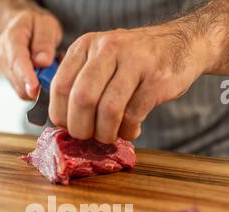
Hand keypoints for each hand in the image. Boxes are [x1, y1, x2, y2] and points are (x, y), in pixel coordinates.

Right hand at [0, 3, 61, 99]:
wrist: (24, 28)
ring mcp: (5, 70)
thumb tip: (42, 62)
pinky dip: (37, 88)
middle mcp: (4, 55)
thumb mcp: (46, 24)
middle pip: (18, 80)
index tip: (35, 87)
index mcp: (12, 37)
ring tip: (48, 68)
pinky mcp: (11, 80)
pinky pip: (25, 93)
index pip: (16, 60)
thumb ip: (45, 42)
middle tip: (54, 69)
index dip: (26, 76)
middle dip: (39, 83)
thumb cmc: (36, 25)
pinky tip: (42, 74)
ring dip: (39, 86)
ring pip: (22, 90)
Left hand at [49, 23, 209, 142]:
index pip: (60, 87)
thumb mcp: (100, 60)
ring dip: (106, 134)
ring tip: (110, 137)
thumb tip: (64, 124)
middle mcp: (107, 49)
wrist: (180, 45)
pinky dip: (128, 132)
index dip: (61, 116)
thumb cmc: (133, 62)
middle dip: (82, 129)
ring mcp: (134, 62)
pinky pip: (133, 116)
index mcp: (86, 46)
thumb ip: (80, 84)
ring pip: (108, 110)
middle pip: (82, 100)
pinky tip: (131, 130)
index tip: (70, 128)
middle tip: (89, 137)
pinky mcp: (156, 79)